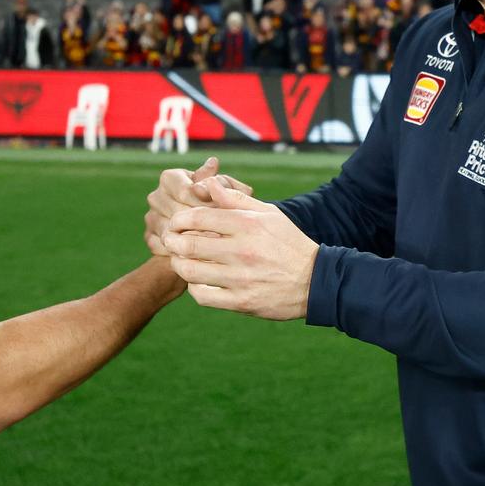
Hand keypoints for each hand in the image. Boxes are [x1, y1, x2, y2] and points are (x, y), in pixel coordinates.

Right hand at [143, 157, 251, 255]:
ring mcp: (149, 217)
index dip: (206, 204)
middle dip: (202, 224)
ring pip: (169, 232)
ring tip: (213, 245)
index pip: (185, 192)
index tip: (224, 214)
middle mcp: (155, 196)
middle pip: (177, 213)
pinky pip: (162, 246)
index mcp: (169, 178)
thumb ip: (220, 179)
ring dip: (192, 240)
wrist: (203, 230)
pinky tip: (199, 254)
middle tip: (223, 234)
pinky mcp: (149, 237)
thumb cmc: (218, 203)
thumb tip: (213, 163)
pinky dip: (179, 252)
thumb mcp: (225, 190)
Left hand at [164, 177, 317, 320]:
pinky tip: (197, 281)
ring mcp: (241, 278)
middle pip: (189, 245)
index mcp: (247, 225)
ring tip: (179, 260)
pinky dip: (194, 288)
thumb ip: (234, 199)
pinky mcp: (242, 302)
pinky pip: (203, 296)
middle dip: (171, 241)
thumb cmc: (288, 242)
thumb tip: (208, 183)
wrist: (316, 280)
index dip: (178, 220)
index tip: (174, 223)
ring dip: (179, 265)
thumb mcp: (268, 213)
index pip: (197, 217)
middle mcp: (242, 251)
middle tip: (168, 241)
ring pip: (191, 272)